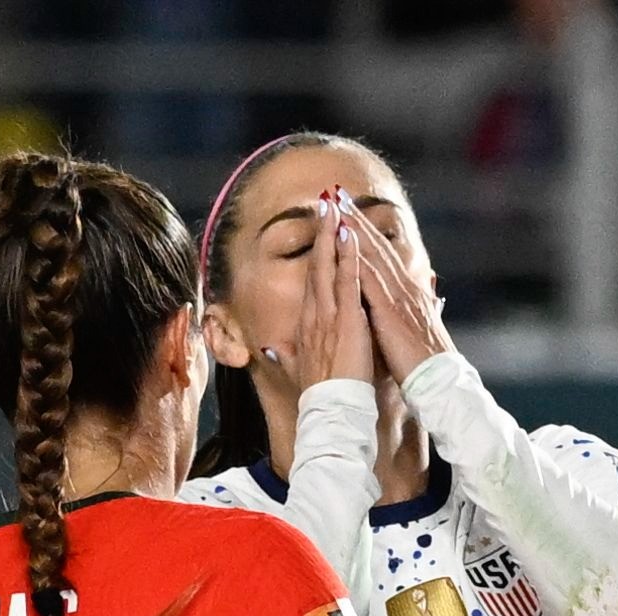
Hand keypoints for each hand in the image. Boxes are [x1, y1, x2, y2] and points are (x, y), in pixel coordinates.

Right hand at [275, 190, 374, 389]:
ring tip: (335, 207)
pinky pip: (346, 280)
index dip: (315, 256)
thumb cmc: (322, 394)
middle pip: (316, 266)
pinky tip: (349, 234)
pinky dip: (348, 255)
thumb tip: (268, 350)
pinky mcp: (346, 319)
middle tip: (323, 203)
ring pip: (328, 266)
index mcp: (308, 325)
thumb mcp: (299, 371)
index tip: (319, 233)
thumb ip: (285, 356)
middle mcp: (315, 315)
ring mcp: (329, 314)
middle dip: (320, 233)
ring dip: (332, 235)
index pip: (312, 283)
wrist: (332, 410)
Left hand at [338, 186, 452, 378]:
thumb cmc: (424, 361)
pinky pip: (372, 280)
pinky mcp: (390, 312)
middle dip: (359, 218)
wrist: (437, 380)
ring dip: (356, 229)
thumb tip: (426, 293)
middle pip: (378, 245)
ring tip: (340, 207)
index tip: (351, 211)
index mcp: (408, 292)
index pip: (384, 255)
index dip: (367, 231)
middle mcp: (404, 288)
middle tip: (340, 194)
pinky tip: (346, 243)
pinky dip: (359, 258)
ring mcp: (398, 297)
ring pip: (374, 255)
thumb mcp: (420, 328)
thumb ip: (418, 307)